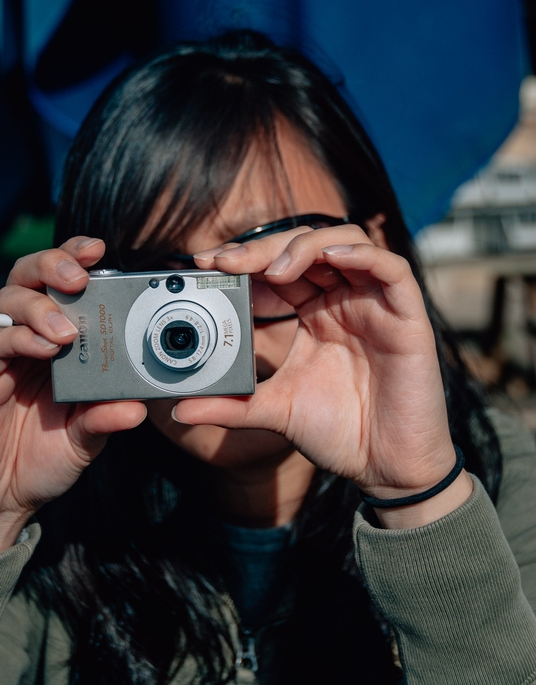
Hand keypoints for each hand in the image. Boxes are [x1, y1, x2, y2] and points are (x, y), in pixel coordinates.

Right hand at [0, 238, 145, 548]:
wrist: (5, 494)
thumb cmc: (46, 456)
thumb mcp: (86, 438)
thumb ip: (106, 418)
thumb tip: (137, 407)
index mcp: (58, 338)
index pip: (61, 282)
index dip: (74, 257)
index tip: (98, 249)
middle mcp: (27, 336)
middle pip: (28, 275)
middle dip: (52, 264)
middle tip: (78, 277)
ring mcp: (1, 352)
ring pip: (6, 301)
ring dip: (36, 307)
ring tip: (64, 332)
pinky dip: (17, 338)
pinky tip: (43, 348)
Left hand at [174, 225, 472, 526]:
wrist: (386, 470)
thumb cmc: (340, 433)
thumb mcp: (275, 410)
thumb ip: (231, 404)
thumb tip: (179, 408)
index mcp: (314, 314)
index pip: (278, 268)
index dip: (245, 259)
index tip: (206, 263)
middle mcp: (344, 301)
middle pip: (306, 246)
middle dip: (264, 248)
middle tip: (228, 261)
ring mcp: (376, 305)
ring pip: (346, 243)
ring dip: (307, 246)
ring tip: (275, 268)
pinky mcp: (407, 317)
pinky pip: (393, 269)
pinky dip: (363, 256)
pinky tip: (330, 259)